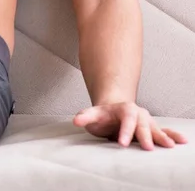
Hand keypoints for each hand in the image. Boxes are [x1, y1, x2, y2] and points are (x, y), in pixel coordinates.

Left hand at [73, 102, 188, 150]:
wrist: (113, 110)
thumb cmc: (103, 116)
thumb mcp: (93, 115)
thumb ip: (85, 116)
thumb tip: (76, 120)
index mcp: (124, 109)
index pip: (126, 118)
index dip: (125, 131)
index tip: (122, 143)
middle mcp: (138, 114)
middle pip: (143, 124)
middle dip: (145, 135)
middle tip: (148, 148)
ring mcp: (146, 121)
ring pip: (155, 128)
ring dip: (163, 136)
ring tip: (170, 146)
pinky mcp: (151, 129)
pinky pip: (164, 132)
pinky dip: (173, 136)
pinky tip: (182, 142)